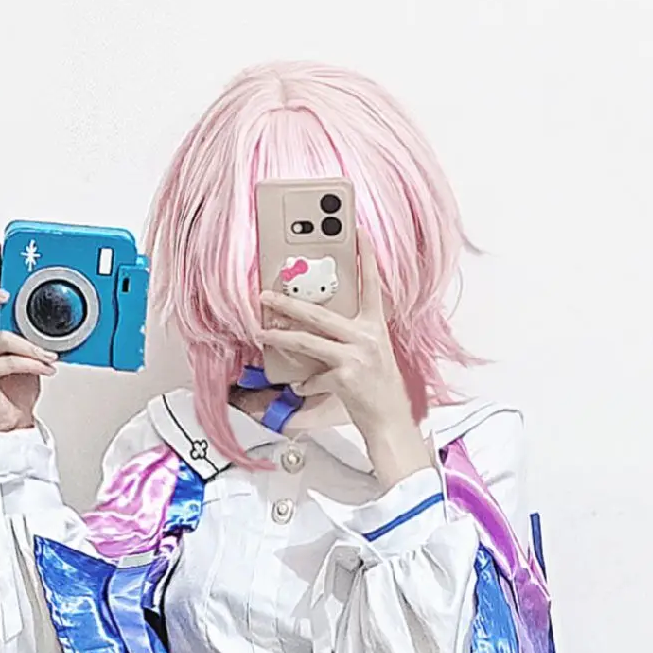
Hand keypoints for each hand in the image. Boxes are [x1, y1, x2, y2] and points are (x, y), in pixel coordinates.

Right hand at [0, 239, 58, 433]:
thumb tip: (51, 318)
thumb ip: (30, 332)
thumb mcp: (27, 353)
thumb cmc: (14, 389)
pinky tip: (44, 368)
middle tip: (8, 293)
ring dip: (29, 344)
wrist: (10, 424)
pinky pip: (5, 361)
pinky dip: (30, 363)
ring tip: (48, 354)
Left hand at [260, 226, 433, 488]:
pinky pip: (312, 377)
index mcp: (375, 326)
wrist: (390, 421)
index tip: (358, 231)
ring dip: (280, 336)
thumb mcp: (371, 354)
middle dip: (288, 303)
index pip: (372, 284)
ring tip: (261, 332)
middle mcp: (367, 337)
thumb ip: (350, 336)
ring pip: (308, 341)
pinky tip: (300, 388)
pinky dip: (303, 384)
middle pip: (320, 313)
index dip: (366, 257)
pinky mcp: (345, 378)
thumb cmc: (378, 388)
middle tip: (265, 295)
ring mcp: (356, 356)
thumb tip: (316, 329)